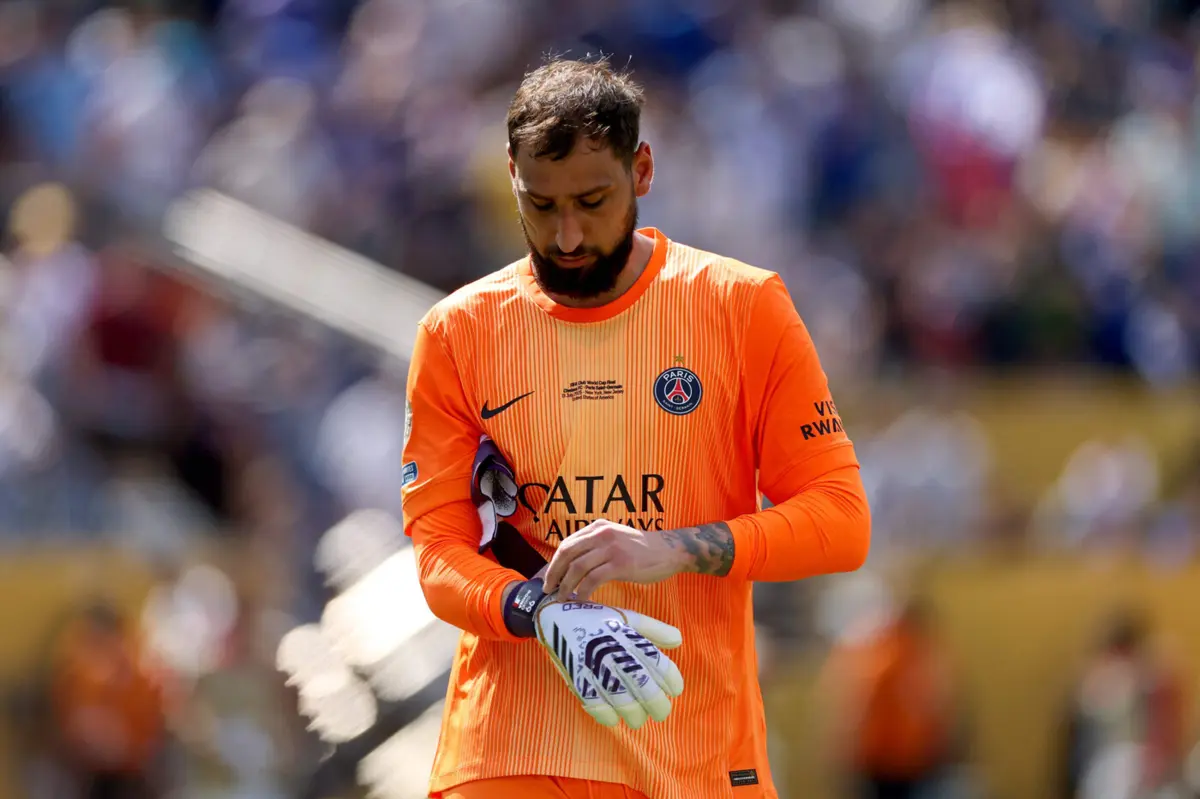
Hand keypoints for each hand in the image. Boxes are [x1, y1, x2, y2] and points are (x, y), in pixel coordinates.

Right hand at [535, 598, 683, 728]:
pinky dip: (606, 716)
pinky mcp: (576, 678)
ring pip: (621, 700)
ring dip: (634, 714)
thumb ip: (653, 630)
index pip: (656, 662)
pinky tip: (613, 719)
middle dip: (656, 704)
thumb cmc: (596, 618)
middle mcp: (613, 652)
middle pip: (642, 685)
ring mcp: (594, 667)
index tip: (676, 690)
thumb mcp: (626, 617)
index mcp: (627, 635)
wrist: (554, 616)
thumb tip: (678, 641)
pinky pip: (594, 704)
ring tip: (639, 719)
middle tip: (662, 713)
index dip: (670, 678)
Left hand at [543, 519, 686, 600]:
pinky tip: (582, 599)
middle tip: (549, 590)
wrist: (669, 551)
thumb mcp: (615, 539)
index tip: (549, 578)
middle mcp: (601, 534)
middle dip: (554, 574)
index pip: (567, 544)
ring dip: (566, 585)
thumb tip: (570, 568)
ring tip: (562, 598)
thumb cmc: (641, 550)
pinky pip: (593, 579)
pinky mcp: (621, 564)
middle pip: (567, 554)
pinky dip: (583, 591)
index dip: (554, 563)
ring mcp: (611, 548)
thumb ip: (595, 547)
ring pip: (577, 568)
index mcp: (598, 527)